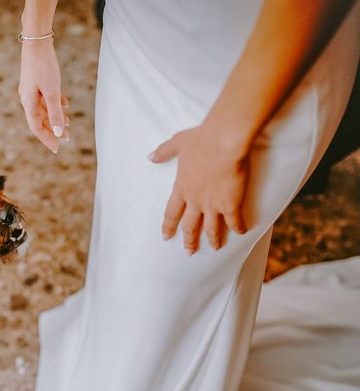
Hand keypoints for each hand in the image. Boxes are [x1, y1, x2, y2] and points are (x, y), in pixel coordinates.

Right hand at [18, 40, 69, 152]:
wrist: (37, 41)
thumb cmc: (43, 66)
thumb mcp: (52, 92)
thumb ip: (55, 113)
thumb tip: (57, 133)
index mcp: (28, 103)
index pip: (36, 127)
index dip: (47, 139)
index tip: (57, 149)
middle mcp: (28, 98)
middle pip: (41, 120)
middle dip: (53, 129)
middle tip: (67, 138)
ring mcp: (32, 90)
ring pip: (44, 109)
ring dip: (56, 117)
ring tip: (69, 123)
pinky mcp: (37, 82)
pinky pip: (46, 98)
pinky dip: (56, 103)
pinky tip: (65, 104)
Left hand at [149, 125, 250, 253]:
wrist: (224, 141)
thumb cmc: (202, 139)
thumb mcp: (178, 143)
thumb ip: (164, 151)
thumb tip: (150, 156)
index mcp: (182, 188)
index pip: (171, 213)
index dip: (168, 226)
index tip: (166, 236)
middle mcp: (195, 200)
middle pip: (190, 226)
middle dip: (189, 240)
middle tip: (189, 252)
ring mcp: (213, 204)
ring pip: (212, 228)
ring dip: (213, 240)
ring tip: (215, 248)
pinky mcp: (231, 204)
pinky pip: (234, 222)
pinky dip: (237, 228)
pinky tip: (241, 232)